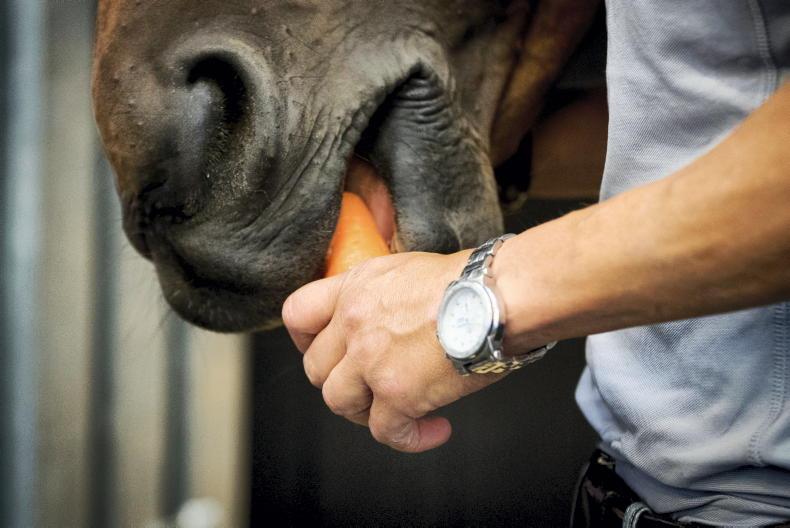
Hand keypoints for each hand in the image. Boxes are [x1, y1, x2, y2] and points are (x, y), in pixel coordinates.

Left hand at [282, 251, 505, 452]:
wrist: (498, 295)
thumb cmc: (471, 279)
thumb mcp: (409, 269)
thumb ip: (384, 294)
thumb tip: (391, 314)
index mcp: (355, 289)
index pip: (298, 313)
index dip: (304, 339)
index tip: (321, 350)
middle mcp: (354, 324)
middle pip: (316, 368)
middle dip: (341, 382)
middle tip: (368, 388)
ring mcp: (371, 361)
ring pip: (340, 402)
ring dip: (367, 412)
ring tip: (399, 411)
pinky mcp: (398, 394)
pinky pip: (386, 432)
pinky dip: (409, 438)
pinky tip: (434, 430)